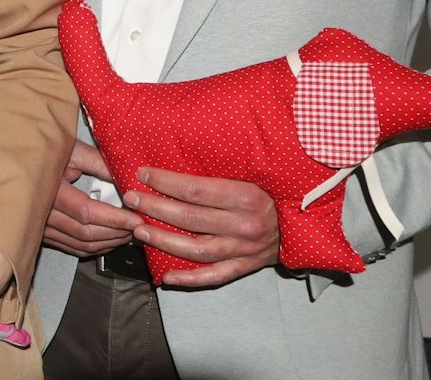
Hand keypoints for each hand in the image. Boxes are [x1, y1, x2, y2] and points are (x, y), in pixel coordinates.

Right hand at [43, 140, 141, 256]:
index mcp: (48, 189)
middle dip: (117, 232)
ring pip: (81, 245)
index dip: (114, 218)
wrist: (22, 162)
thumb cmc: (45, 152)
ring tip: (129, 233)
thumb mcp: (72, 151)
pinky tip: (110, 240)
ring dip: (109, 243)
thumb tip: (128, 178)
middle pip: (86, 232)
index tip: (136, 217)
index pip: (86, 212)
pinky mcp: (45, 234)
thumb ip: (100, 163)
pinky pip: (73, 248)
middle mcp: (42, 212)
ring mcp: (42, 226)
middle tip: (139, 226)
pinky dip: (96, 248)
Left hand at [128, 166, 278, 286]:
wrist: (299, 225)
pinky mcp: (244, 267)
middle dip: (155, 208)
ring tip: (139, 231)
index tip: (142, 174)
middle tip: (132, 199)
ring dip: (163, 241)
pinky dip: (188, 279)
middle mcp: (245, 225)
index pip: (196, 190)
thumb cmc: (268, 194)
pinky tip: (165, 276)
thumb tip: (175, 152)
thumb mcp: (250, 176)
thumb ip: (218, 170)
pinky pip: (213, 276)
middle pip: (190, 218)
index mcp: (246, 197)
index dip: (165, 182)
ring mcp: (244, 250)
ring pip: (196, 249)